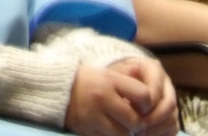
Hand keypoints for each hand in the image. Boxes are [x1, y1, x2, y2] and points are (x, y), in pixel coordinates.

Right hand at [64, 60, 179, 135]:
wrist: (58, 87)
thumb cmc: (88, 81)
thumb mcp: (109, 76)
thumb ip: (129, 88)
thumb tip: (149, 108)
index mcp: (111, 80)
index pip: (144, 96)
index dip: (147, 104)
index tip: (143, 106)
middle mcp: (103, 97)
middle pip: (135, 120)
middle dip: (138, 124)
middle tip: (134, 122)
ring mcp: (93, 115)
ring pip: (123, 134)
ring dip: (125, 133)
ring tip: (120, 126)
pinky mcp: (86, 130)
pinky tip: (108, 130)